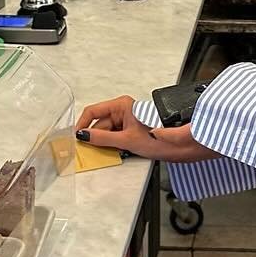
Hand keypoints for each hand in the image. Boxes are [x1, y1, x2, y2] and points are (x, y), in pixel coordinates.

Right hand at [76, 96, 218, 163]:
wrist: (179, 146)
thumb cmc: (158, 138)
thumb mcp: (126, 140)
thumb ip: (102, 138)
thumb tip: (84, 135)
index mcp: (122, 105)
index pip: (93, 111)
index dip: (83, 124)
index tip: (76, 136)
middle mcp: (124, 110)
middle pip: (100, 123)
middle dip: (95, 136)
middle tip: (87, 150)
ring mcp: (128, 120)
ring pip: (108, 131)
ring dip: (105, 142)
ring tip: (106, 152)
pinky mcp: (132, 130)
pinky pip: (116, 136)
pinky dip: (113, 144)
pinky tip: (116, 151)